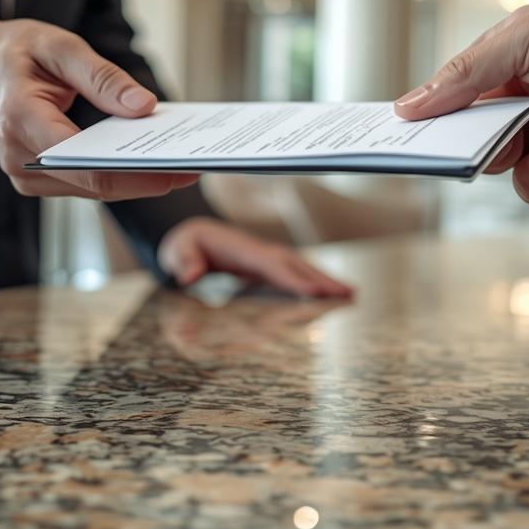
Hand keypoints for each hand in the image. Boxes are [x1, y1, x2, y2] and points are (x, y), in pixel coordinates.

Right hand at [0, 18, 199, 199]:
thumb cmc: (10, 53)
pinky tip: (146, 159)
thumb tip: (144, 106)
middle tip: (193, 164)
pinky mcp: (35, 180)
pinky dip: (116, 173)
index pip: (88, 164)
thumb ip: (101, 76)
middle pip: (96, 184)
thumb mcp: (56, 46)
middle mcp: (20, 160)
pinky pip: (83, 182)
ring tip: (178, 160)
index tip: (179, 168)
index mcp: (21, 120)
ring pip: (92, 188)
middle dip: (148, 177)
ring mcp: (25, 176)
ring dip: (136, 178)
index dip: (139, 173)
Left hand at [157, 217, 353, 298]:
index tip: (314, 292)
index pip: (271, 265)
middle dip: (321, 279)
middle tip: (348, 294)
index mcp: (241, 249)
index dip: (293, 278)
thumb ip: (184, 262)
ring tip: (351, 293)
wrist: (191, 234)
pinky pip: (296, 274)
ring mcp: (266, 258)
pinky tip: (331, 292)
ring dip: (325, 279)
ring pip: (301, 268)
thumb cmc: (185, 245)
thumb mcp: (178, 251)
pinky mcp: (268, 267)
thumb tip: (191, 276)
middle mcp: (260, 251)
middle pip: (295, 265)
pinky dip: (315, 281)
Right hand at [394, 0, 528, 203]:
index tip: (396, 130)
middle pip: (467, 133)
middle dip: (462, 140)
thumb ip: (467, 74)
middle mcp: (522, 96)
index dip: (426, 111)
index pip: (451, 91)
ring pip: (497, 164)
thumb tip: (410, 105)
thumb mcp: (527, 40)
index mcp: (507, 59)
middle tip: (457, 144)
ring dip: (511, 152)